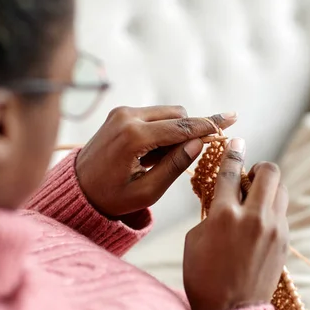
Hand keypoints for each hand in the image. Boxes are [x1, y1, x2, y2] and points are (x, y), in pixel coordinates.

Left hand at [75, 106, 236, 216]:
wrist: (78, 189)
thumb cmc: (112, 197)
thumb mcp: (147, 191)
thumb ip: (175, 166)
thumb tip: (199, 144)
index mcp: (133, 137)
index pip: (181, 127)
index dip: (208, 125)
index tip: (231, 119)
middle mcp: (127, 116)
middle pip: (178, 114)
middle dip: (189, 132)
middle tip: (185, 158)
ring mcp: (122, 112)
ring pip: (168, 112)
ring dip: (175, 131)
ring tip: (159, 160)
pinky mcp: (120, 113)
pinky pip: (154, 115)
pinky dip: (161, 130)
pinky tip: (151, 153)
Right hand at [183, 138, 289, 309]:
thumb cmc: (203, 277)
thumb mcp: (194, 239)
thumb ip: (210, 212)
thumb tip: (223, 197)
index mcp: (224, 215)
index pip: (231, 172)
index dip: (233, 152)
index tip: (235, 141)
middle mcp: (253, 217)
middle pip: (269, 171)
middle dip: (259, 166)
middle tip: (249, 176)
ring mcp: (274, 229)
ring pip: (281, 189)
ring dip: (269, 186)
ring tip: (256, 197)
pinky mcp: (284, 240)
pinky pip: (282, 211)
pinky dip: (272, 208)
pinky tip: (259, 220)